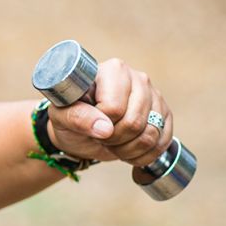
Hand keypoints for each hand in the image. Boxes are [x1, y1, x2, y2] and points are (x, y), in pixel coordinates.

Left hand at [46, 58, 173, 167]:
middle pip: (134, 122)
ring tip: (113, 143)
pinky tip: (128, 150)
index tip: (89, 124)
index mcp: (112, 70)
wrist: (81, 130)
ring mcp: (154, 96)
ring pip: (151, 135)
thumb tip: (105, 128)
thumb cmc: (69, 116)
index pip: (114, 108)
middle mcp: (138, 78)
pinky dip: (143, 155)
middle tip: (100, 136)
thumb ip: (77, 118)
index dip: (100, 124)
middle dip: (113, 140)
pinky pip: (162, 142)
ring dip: (127, 150)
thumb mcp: (61, 116)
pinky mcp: (164, 115)